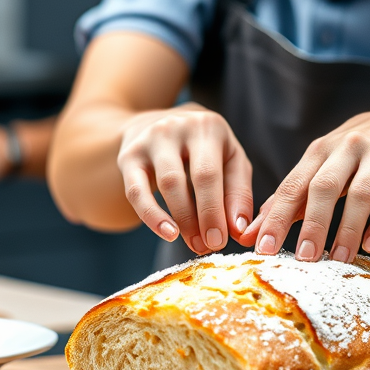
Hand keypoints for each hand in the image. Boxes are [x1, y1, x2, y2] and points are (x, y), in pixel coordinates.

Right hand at [117, 104, 253, 253]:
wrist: (154, 123)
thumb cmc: (201, 149)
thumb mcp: (228, 159)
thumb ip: (238, 192)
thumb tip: (239, 230)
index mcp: (209, 126)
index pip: (213, 173)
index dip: (216, 211)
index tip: (221, 241)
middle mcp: (180, 127)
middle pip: (194, 177)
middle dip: (203, 218)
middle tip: (207, 247)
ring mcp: (151, 139)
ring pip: (167, 184)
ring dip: (182, 220)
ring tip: (193, 243)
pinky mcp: (129, 155)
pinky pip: (136, 191)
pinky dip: (151, 216)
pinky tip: (167, 233)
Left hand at [239, 110, 369, 261]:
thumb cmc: (357, 157)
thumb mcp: (323, 168)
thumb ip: (291, 200)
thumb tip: (252, 234)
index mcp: (320, 150)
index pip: (293, 185)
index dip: (276, 216)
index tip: (262, 247)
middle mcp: (347, 148)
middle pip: (324, 187)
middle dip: (311, 224)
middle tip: (303, 258)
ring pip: (361, 194)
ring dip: (348, 229)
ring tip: (338, 259)